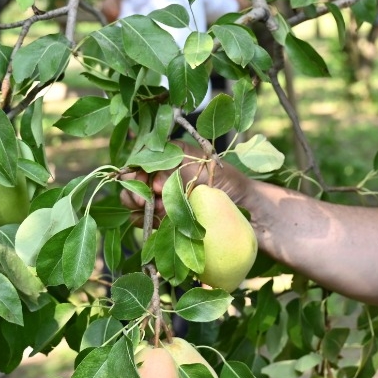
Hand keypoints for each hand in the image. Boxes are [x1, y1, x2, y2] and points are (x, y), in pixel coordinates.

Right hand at [118, 145, 247, 224]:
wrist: (246, 210)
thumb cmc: (229, 182)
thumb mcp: (204, 168)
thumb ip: (177, 172)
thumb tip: (155, 185)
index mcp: (170, 157)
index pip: (141, 159)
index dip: (137, 170)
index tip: (147, 180)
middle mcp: (161, 176)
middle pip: (131, 180)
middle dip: (134, 190)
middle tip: (147, 200)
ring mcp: (160, 198)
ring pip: (133, 201)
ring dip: (140, 205)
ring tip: (160, 209)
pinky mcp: (163, 219)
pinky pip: (142, 220)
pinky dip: (145, 221)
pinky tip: (160, 221)